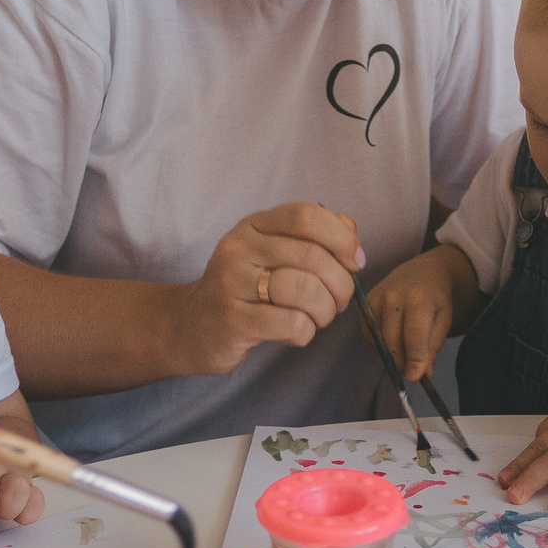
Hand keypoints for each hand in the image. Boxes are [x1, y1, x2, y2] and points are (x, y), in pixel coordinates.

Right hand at [175, 202, 364, 375]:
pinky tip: (297, 332)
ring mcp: (232, 284)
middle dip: (341, 284)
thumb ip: (312, 237)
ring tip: (319, 317)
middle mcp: (239, 248)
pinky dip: (307, 332)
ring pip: (306, 292)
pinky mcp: (234, 320)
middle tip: (339, 300)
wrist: (191, 326)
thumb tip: (350, 228)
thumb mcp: (272, 253)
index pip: (306, 216)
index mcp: (253, 225)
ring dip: (326, 311)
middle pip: (313, 257)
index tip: (355, 261)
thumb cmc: (243, 289)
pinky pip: (292, 324)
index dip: (341, 238)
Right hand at [368, 246, 458, 380]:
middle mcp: (393, 296)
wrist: (421, 272)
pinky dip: (380, 345)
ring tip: (404, 353)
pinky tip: (392, 339)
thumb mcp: (443, 320)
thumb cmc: (435, 299)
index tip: (414, 378)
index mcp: (419, 298)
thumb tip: (421, 375)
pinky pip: (369, 334)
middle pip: (392, 340)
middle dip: (401, 362)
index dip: (414, 358)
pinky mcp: (366, 303)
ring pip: (379, 340)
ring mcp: (376, 298)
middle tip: (410, 372)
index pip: (414, 334)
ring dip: (390, 354)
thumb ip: (432, 347)